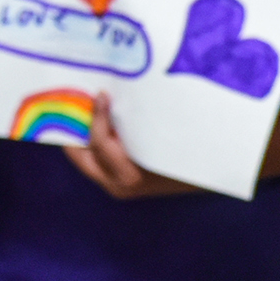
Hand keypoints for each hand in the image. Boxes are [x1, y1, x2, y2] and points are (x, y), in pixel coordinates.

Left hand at [62, 94, 197, 199]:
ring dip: (84, 133)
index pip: (99, 143)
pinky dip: (95, 139)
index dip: (98, 115)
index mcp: (129, 176)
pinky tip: (100, 121)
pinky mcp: (120, 181)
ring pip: (86, 157)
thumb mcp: (163, 136)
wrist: (205, 179)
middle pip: (79, 155)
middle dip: (74, 128)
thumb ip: (135, 122)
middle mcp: (117, 184)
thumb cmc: (188, 156)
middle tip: (74, 102)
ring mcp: (117, 186)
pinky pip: (98, 159)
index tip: (101, 94)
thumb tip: (109, 96)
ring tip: (84, 109)